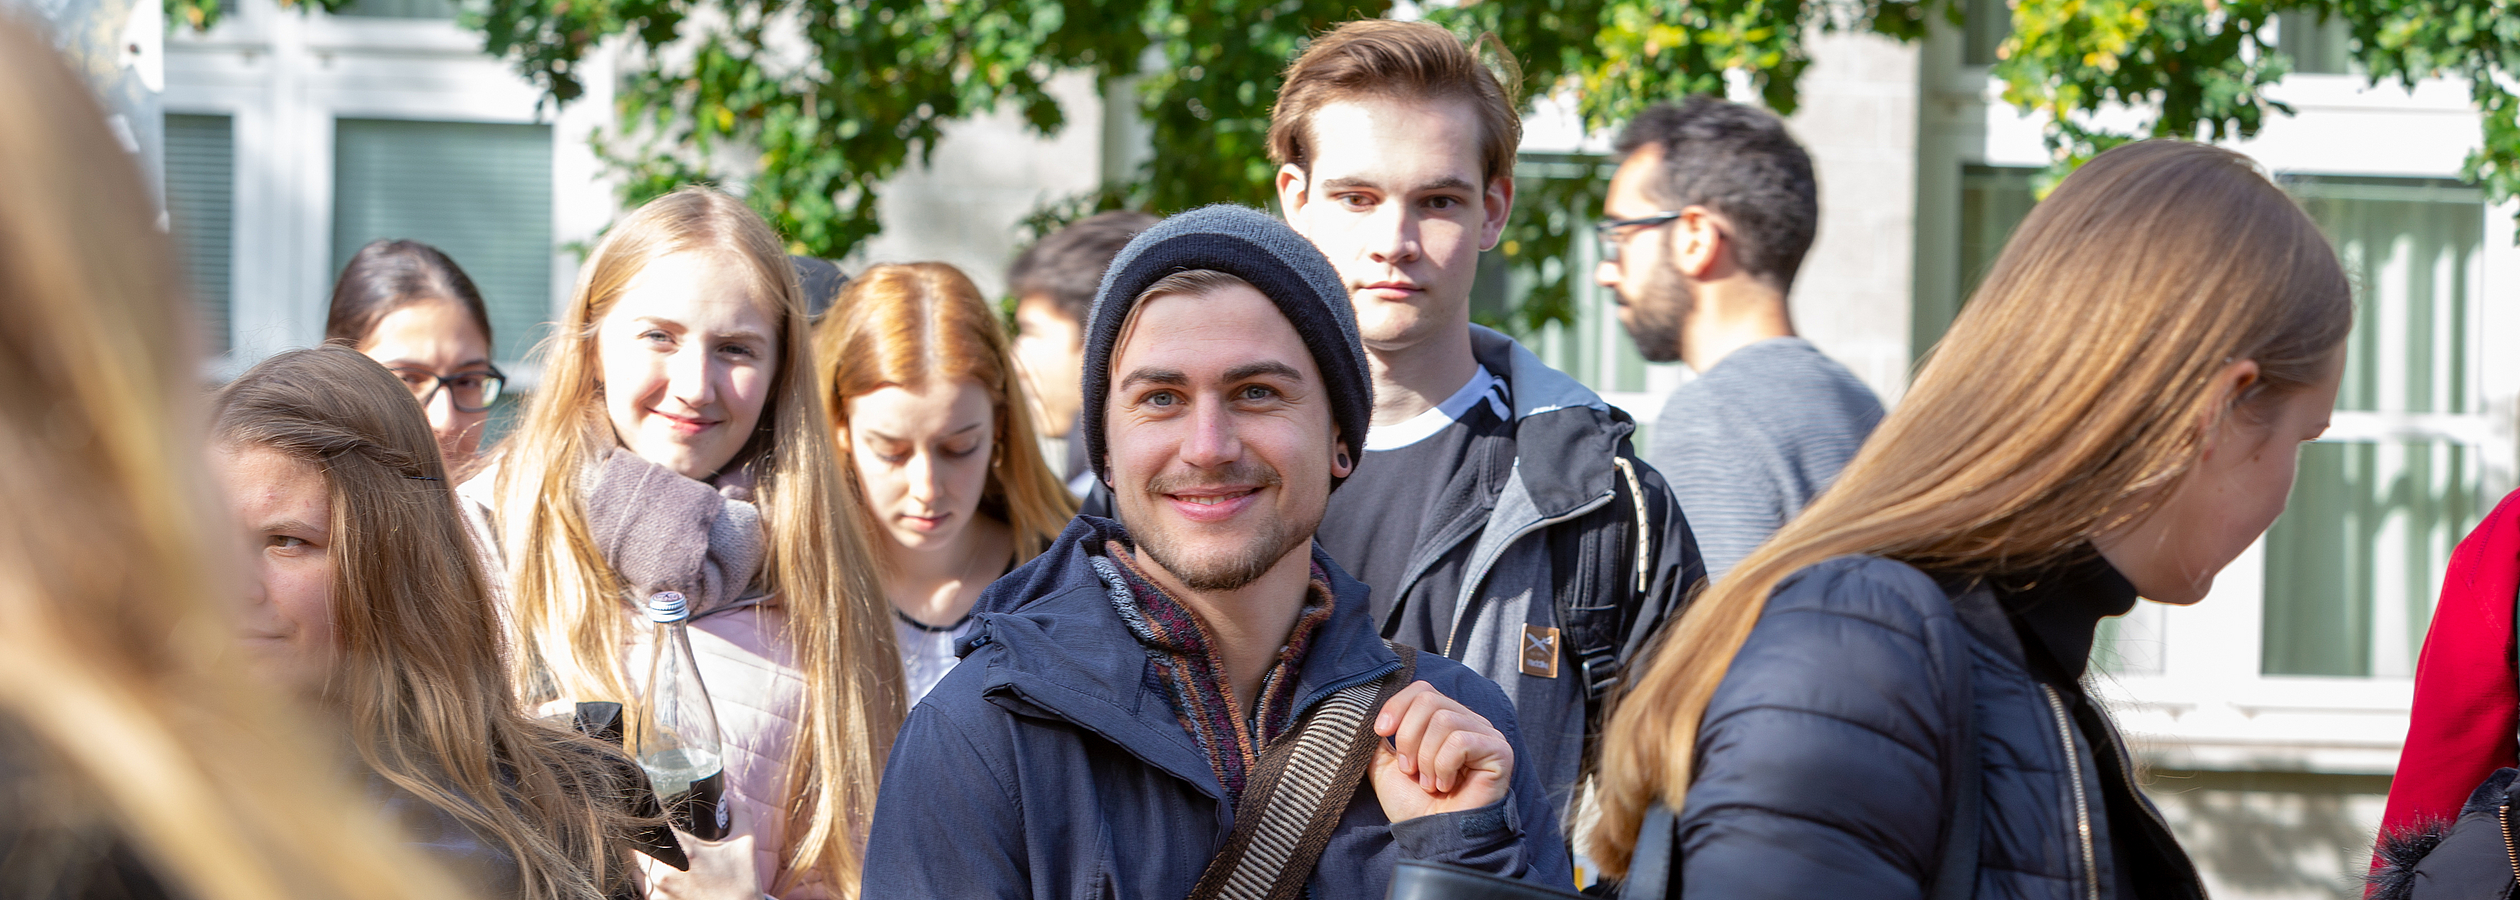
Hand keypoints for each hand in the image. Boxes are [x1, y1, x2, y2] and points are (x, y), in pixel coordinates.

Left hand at [636, 823, 760, 899]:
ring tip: (667, 862)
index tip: (659, 816)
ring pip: (633, 869)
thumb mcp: (746, 844)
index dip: (650, 817)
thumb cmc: (742, 885)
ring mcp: (656, 894)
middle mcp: (663, 874)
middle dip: (645, 840)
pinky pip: (641, 888)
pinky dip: (649, 882)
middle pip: (634, 847)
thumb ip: (739, 814)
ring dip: (643, 862)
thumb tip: (729, 798)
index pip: (651, 825)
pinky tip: (671, 881)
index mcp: (684, 853)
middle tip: (662, 840)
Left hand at [1369, 681, 1512, 822]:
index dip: (1397, 706)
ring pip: (1444, 721)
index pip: (1422, 690)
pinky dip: (1444, 766)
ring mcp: (1486, 735)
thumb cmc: (1415, 805)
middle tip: (1410, 769)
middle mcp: (1468, 722)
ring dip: (1426, 758)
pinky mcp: (1499, 751)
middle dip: (1409, 737)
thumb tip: (1369, 714)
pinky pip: (1460, 741)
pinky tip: (1447, 785)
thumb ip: (1378, 739)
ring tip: (1430, 782)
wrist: (1435, 837)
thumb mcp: (1385, 766)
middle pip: (1429, 701)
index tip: (1381, 732)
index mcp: (1444, 720)